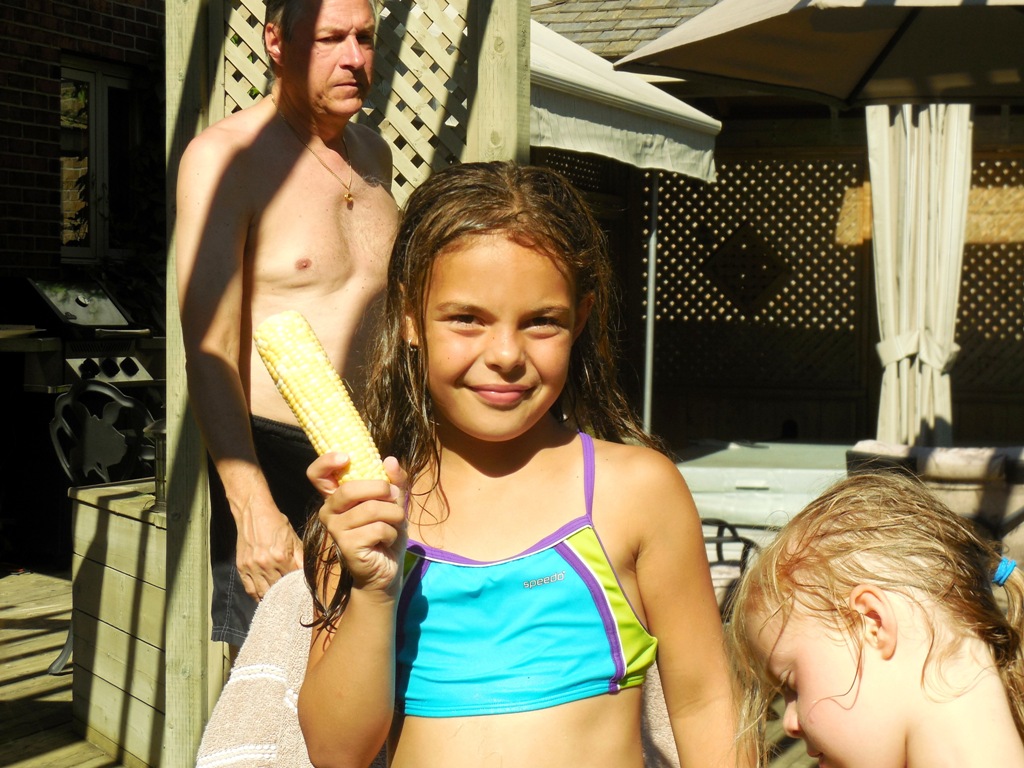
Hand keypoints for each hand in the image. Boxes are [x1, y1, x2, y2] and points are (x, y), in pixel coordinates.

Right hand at [234, 502, 303, 600]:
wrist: (253, 513)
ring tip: (280, 605)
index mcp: (281, 556)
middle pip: (278, 589)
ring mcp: (252, 567)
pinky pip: (250, 589)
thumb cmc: (276, 523)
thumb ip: (301, 556)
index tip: (303, 595)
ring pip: (263, 592)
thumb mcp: (293, 537)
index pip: (292, 580)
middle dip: (286, 597)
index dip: (298, 589)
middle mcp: (265, 564)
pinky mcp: (241, 568)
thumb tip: (309, 573)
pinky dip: (257, 596)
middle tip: (293, 604)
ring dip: (272, 600)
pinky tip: (265, 600)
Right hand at [308, 453, 407, 596]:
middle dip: (382, 489)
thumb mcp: (394, 503)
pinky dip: (391, 533)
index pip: (317, 474)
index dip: (326, 462)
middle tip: (394, 497)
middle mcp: (329, 511)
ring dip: (394, 515)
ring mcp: (335, 529)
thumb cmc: (386, 533)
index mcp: (337, 496)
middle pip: (350, 488)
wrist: (386, 570)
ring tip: (393, 525)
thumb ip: (395, 481)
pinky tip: (385, 542)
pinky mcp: (346, 545)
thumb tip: (391, 460)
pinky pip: (378, 528)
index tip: (346, 456)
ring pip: (372, 509)